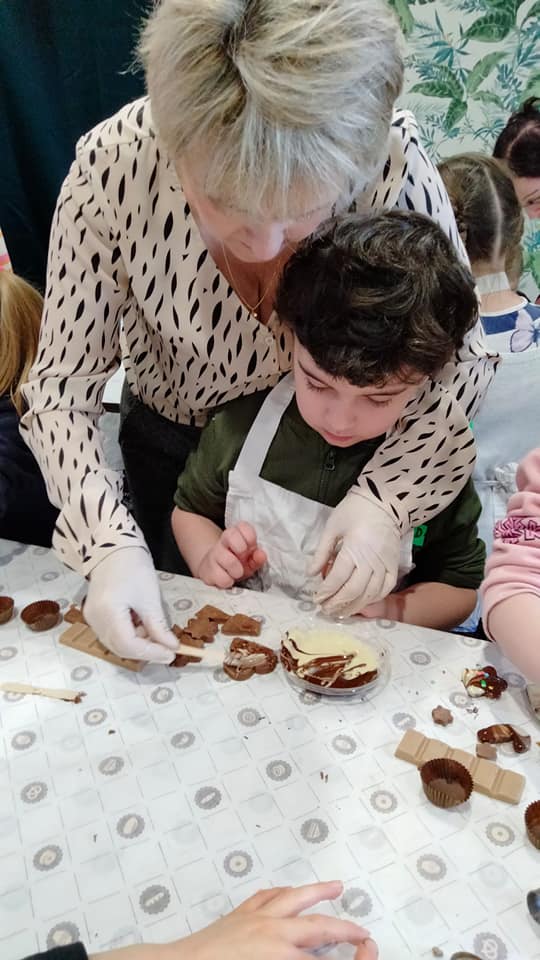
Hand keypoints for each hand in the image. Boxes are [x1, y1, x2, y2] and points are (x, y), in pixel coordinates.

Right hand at [84, 547, 177, 662]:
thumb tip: (172, 648)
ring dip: (138, 643)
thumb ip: (159, 627)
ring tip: (156, 633)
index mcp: (107, 613)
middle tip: (167, 648)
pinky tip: (142, 625)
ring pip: (116, 643)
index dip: (151, 653)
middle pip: (121, 648)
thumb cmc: (133, 567)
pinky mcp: (94, 615)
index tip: (171, 654)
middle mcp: (94, 619)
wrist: (114, 548)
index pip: (129, 646)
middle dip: (146, 650)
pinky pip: (112, 634)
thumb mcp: (150, 599)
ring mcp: (91, 618)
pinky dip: (129, 635)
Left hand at [168, 881, 373, 959]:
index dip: (345, 959)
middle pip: (318, 926)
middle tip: (362, 932)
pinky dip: (283, 892)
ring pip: (295, 898)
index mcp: (281, 954)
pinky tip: (289, 892)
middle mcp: (274, 931)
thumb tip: (311, 956)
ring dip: (318, 892)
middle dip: (343, 928)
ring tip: (336, 886)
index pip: (321, 959)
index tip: (361, 952)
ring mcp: (256, 918)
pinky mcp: (239, 914)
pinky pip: (267, 896)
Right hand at [198, 522, 266, 588]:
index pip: (242, 526)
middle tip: (243, 558)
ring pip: (227, 559)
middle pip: (231, 535)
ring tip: (237, 573)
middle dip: (241, 548)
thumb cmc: (236, 563)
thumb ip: (257, 557)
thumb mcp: (250, 560)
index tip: (252, 546)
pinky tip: (227, 579)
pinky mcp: (206, 571)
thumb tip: (261, 555)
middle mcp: (223, 542)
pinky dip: (228, 581)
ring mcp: (213, 555)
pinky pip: (221, 577)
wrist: (215, 572)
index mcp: (235, 535)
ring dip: (237, 570)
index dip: (250, 536)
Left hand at [310, 492, 400, 615]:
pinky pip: (385, 589)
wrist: (385, 502)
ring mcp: (384, 565)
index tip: (316, 599)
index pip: (337, 579)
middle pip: (353, 591)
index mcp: (353, 549)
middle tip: (325, 610)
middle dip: (337, 603)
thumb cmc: (355, 511)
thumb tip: (311, 574)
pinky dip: (373, 599)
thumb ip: (321, 552)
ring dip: (354, 606)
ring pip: (369, 594)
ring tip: (340, 612)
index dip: (326, 592)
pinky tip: (362, 603)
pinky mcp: (394, 566)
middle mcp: (370, 561)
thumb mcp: (332, 527)